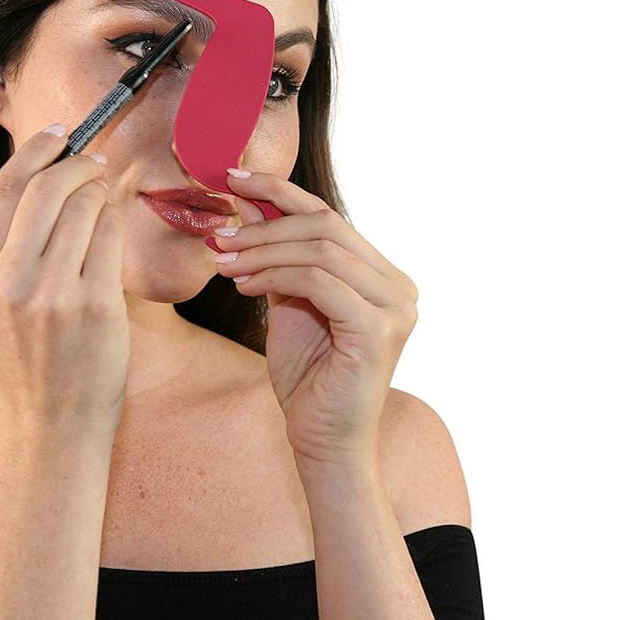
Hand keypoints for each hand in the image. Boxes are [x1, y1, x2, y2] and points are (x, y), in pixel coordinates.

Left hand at [206, 170, 418, 467]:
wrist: (322, 441)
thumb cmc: (308, 378)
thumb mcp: (286, 302)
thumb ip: (276, 256)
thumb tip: (244, 204)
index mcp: (383, 276)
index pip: (329, 216)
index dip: (280, 190)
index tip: (233, 178)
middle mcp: (399, 286)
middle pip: (325, 226)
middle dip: (264, 224)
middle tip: (219, 236)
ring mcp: (396, 307)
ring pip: (320, 250)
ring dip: (263, 251)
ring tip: (225, 263)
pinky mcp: (378, 329)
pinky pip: (319, 282)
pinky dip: (275, 276)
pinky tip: (245, 286)